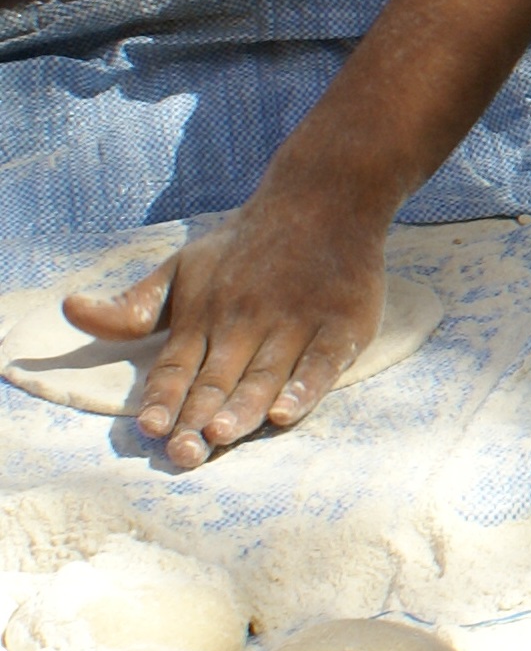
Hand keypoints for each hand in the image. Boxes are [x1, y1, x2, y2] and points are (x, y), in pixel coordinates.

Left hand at [63, 195, 386, 467]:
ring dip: (242, 407)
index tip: (151, 428)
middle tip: (185, 453)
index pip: (177, 368)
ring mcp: (295, 324)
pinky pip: (320, 365)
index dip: (165, 399)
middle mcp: (246, 324)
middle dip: (200, 419)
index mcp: (205, 317)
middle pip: (219, 382)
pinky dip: (303, 389)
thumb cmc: (246, 243)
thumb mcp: (182, 267)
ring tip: (221, 433)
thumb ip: (132, 307)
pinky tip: (283, 412)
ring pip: (265, 377)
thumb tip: (69, 309)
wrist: (324, 196)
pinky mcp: (341, 325)